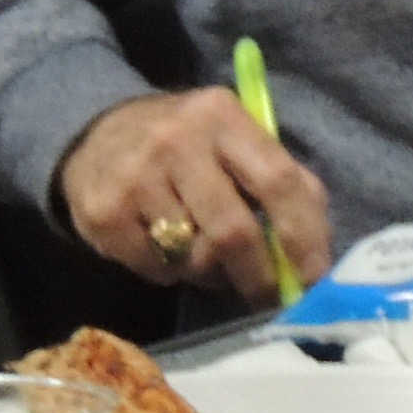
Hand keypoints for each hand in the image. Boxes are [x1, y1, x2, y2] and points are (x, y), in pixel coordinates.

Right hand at [59, 89, 328, 304]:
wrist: (97, 134)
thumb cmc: (188, 145)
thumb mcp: (235, 139)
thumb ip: (282, 181)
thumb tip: (315, 255)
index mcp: (222, 116)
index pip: (277, 180)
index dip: (302, 235)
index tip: (313, 278)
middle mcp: (176, 141)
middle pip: (233, 231)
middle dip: (258, 276)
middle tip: (266, 296)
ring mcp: (135, 177)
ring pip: (193, 257)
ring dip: (209, 271)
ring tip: (204, 253)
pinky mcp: (103, 213)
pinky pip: (156, 269)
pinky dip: (170, 272)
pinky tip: (162, 245)